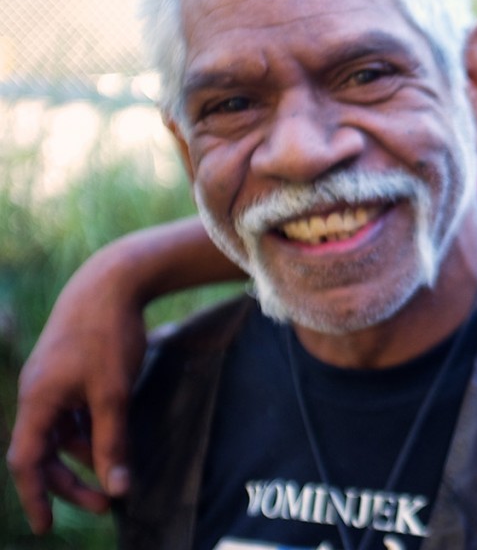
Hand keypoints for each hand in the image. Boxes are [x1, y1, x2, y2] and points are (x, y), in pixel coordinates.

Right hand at [6, 244, 147, 532]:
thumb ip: (113, 442)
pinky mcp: (68, 372)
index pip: (27, 462)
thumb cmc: (109, 336)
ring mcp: (51, 382)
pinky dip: (88, 431)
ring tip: (113, 473)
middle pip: (44, 452)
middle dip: (68, 482)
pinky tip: (111, 440)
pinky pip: (71, 414)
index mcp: (37, 402)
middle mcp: (37, 394)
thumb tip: (118, 489)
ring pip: (60, 433)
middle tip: (103, 504)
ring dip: (82, 456)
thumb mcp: (114, 394)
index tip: (45, 527)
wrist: (111, 282)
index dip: (36, 496)